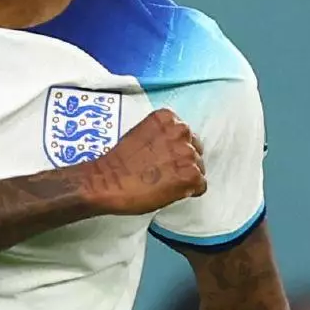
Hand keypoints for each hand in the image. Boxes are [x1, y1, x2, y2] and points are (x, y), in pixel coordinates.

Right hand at [75, 108, 205, 215]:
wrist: (108, 182)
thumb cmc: (119, 162)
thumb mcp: (141, 135)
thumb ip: (161, 136)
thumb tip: (170, 149)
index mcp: (168, 117)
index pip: (185, 133)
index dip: (175, 148)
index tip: (165, 158)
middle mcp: (181, 131)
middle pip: (195, 148)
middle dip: (184, 160)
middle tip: (166, 172)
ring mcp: (188, 153)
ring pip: (199, 167)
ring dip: (186, 176)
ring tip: (166, 183)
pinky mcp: (191, 175)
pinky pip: (201, 186)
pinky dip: (189, 191)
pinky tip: (171, 192)